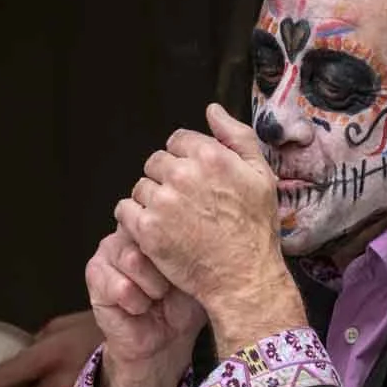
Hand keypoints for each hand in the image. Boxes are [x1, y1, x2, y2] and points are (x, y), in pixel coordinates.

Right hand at [85, 228, 206, 367]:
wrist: (166, 339)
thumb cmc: (183, 303)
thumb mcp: (196, 270)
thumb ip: (189, 245)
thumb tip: (190, 228)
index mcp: (154, 225)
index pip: (161, 215)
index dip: (176, 240)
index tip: (186, 265)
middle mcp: (128, 231)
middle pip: (148, 236)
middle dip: (166, 269)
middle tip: (170, 286)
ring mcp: (108, 250)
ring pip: (133, 260)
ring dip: (153, 288)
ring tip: (156, 297)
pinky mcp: (95, 275)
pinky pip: (121, 287)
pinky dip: (138, 303)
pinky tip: (140, 308)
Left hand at [120, 106, 300, 350]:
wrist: (243, 277)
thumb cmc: (255, 229)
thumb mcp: (261, 174)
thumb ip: (236, 136)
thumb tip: (212, 110)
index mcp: (211, 156)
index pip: (177, 140)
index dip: (184, 159)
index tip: (194, 180)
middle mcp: (184, 174)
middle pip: (156, 162)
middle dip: (166, 179)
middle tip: (185, 204)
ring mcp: (163, 202)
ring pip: (140, 186)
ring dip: (151, 199)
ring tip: (173, 220)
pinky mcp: (147, 229)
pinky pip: (125, 210)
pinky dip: (134, 218)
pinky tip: (153, 229)